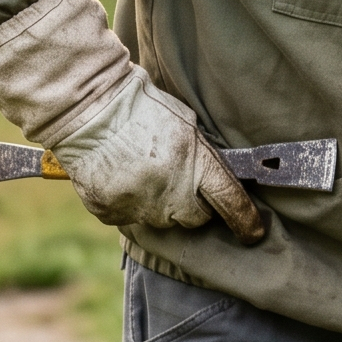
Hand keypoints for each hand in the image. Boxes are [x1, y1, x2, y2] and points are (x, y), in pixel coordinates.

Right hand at [55, 78, 267, 243]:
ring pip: (161, 220)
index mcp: (195, 163)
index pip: (230, 201)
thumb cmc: (143, 108)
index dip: (246, 220)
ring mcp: (139, 205)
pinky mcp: (111, 213)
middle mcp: (170, 191)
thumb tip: (217, 179)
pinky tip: (120, 177)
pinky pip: (129, 218)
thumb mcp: (187, 124)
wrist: (89, 109)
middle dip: (194, 206)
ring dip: (160, 205)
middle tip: (180, 182)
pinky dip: (128, 203)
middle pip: (196, 218)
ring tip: (144, 173)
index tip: (253, 232)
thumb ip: (203, 156)